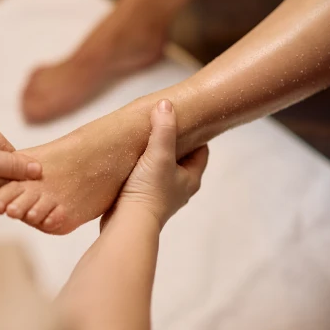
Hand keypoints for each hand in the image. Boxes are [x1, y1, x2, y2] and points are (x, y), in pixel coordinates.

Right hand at [113, 100, 208, 227]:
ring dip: (154, 157)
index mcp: (191, 179)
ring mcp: (161, 196)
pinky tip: (128, 160)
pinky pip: (145, 179)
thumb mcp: (159, 155)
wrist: (127, 225)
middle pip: (181, 159)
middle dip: (172, 143)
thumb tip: (166, 104)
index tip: (184, 119)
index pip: (201, 151)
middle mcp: (179, 188)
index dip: (195, 135)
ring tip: (142, 139)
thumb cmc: (149, 191)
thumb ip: (163, 129)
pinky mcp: (142, 201)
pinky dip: (140, 169)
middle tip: (160, 125)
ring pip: (162, 169)